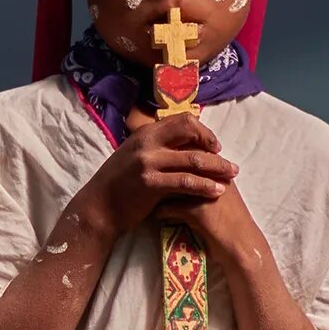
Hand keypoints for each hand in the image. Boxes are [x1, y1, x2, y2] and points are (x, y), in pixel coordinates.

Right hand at [78, 110, 238, 240]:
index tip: (214, 146)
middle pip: (191, 135)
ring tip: (230, 177)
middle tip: (230, 164)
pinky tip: (216, 191)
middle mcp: (147, 142)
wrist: (98, 208)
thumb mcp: (134, 157)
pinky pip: (186, 182)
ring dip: (216, 168)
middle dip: (215, 149)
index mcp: (146, 133)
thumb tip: (184, 144)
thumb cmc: (118, 185)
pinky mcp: (150, 183)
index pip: (183, 120)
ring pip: (193, 160)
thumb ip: (157, 148)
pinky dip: (205, 186)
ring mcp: (148, 162)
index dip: (203, 131)